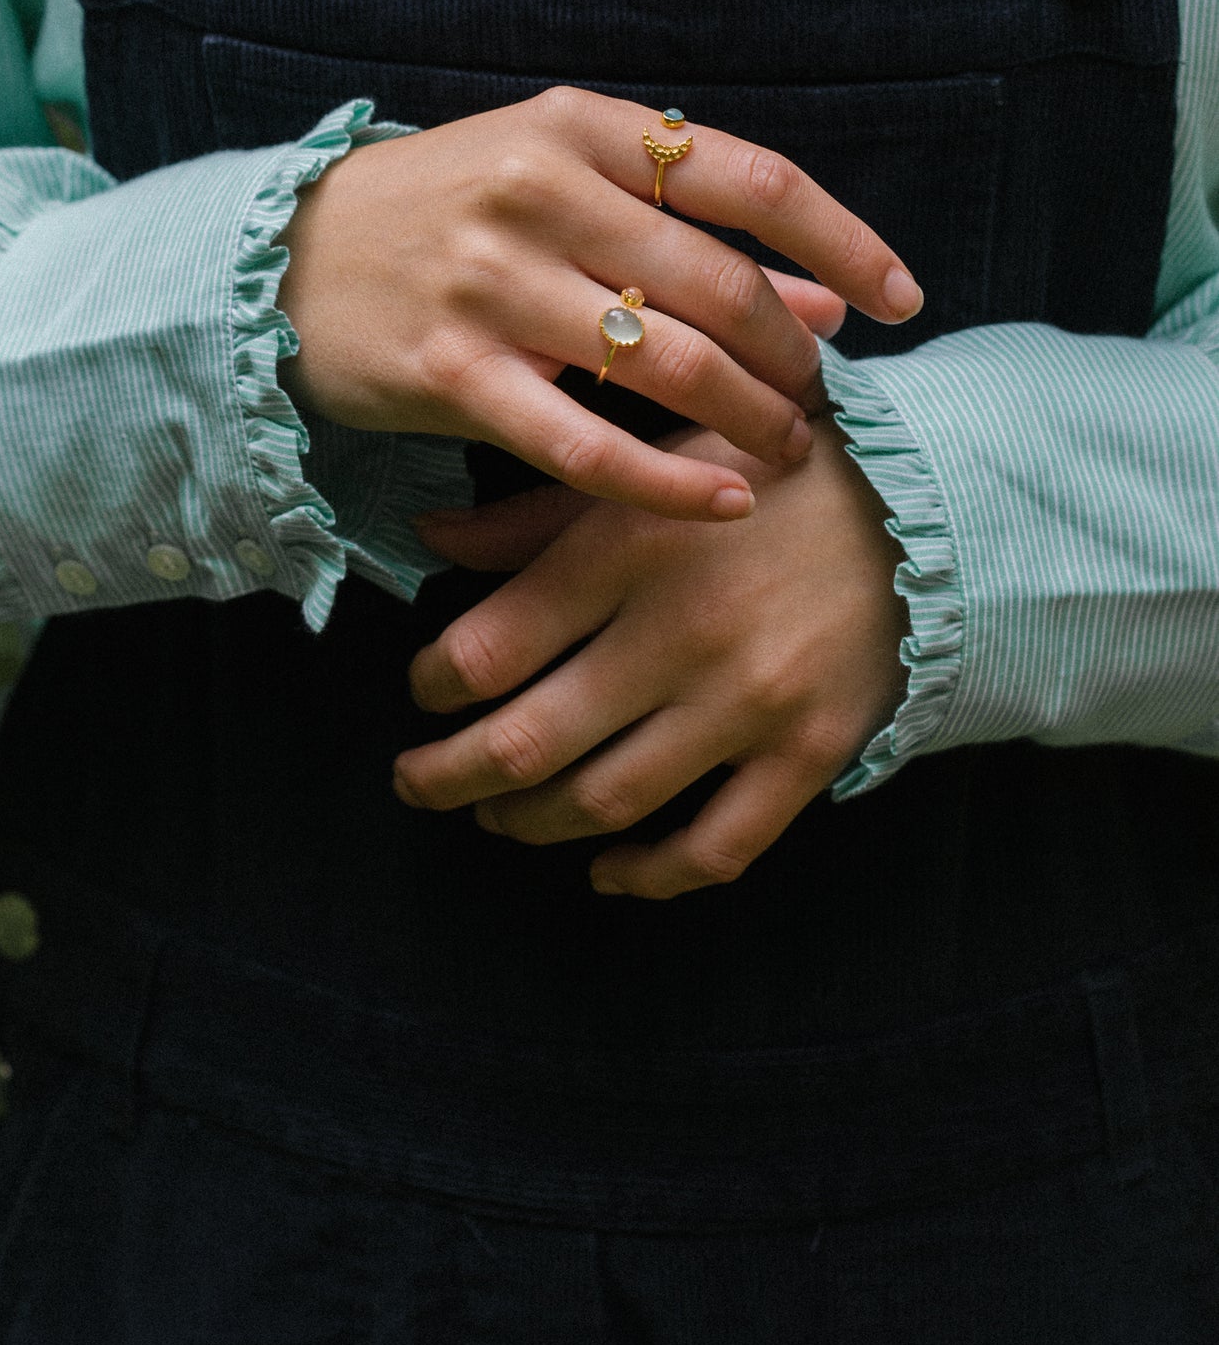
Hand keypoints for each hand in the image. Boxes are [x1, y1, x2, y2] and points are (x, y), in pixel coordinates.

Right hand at [280, 87, 921, 521]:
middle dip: (794, 355)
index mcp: (579, 128)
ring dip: (749, 418)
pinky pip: (585, 444)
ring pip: (666, 362)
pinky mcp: (451, 370)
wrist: (282, 261)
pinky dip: (668, 482)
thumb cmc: (444, 216)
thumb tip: (825, 301)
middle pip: (721, 283)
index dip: (843, 242)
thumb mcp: (562, 189)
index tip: (902, 298)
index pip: (751, 178)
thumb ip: (689, 235)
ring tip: (786, 451)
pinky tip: (722, 504)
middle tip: (821, 400)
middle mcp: (540, 191)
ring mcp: (492, 281)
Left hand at [392, 419, 907, 897]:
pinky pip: (713, 847)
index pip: (486, 648)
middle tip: (416, 779)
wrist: (927, 504)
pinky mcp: (807, 753)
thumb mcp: (650, 469)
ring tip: (495, 813)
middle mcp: (679, 634)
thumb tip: (431, 534)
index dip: (432, 684)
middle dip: (446, 774)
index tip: (422, 688)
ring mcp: (747, 703)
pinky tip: (605, 869)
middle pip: (524, 743)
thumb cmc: (766, 477)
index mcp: (628, 550)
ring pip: (602, 803)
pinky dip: (647, 876)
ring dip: (527, 822)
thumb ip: (536, 513)